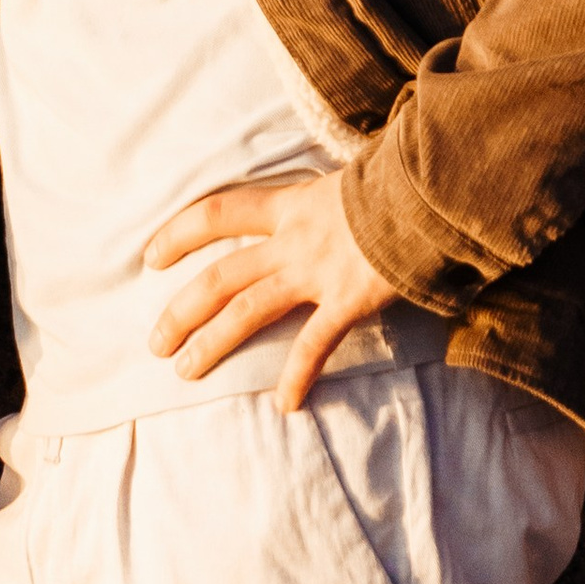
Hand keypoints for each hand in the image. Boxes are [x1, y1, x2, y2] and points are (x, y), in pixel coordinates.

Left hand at [142, 168, 403, 414]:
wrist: (434, 186)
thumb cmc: (398, 178)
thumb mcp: (348, 179)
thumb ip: (327, 200)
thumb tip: (328, 204)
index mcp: (290, 203)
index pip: (218, 213)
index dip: (179, 234)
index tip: (150, 257)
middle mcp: (294, 238)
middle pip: (221, 275)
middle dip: (182, 310)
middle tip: (155, 343)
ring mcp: (318, 270)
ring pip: (248, 309)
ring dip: (213, 342)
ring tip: (184, 372)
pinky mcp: (350, 298)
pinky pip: (315, 344)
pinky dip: (298, 375)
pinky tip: (284, 405)